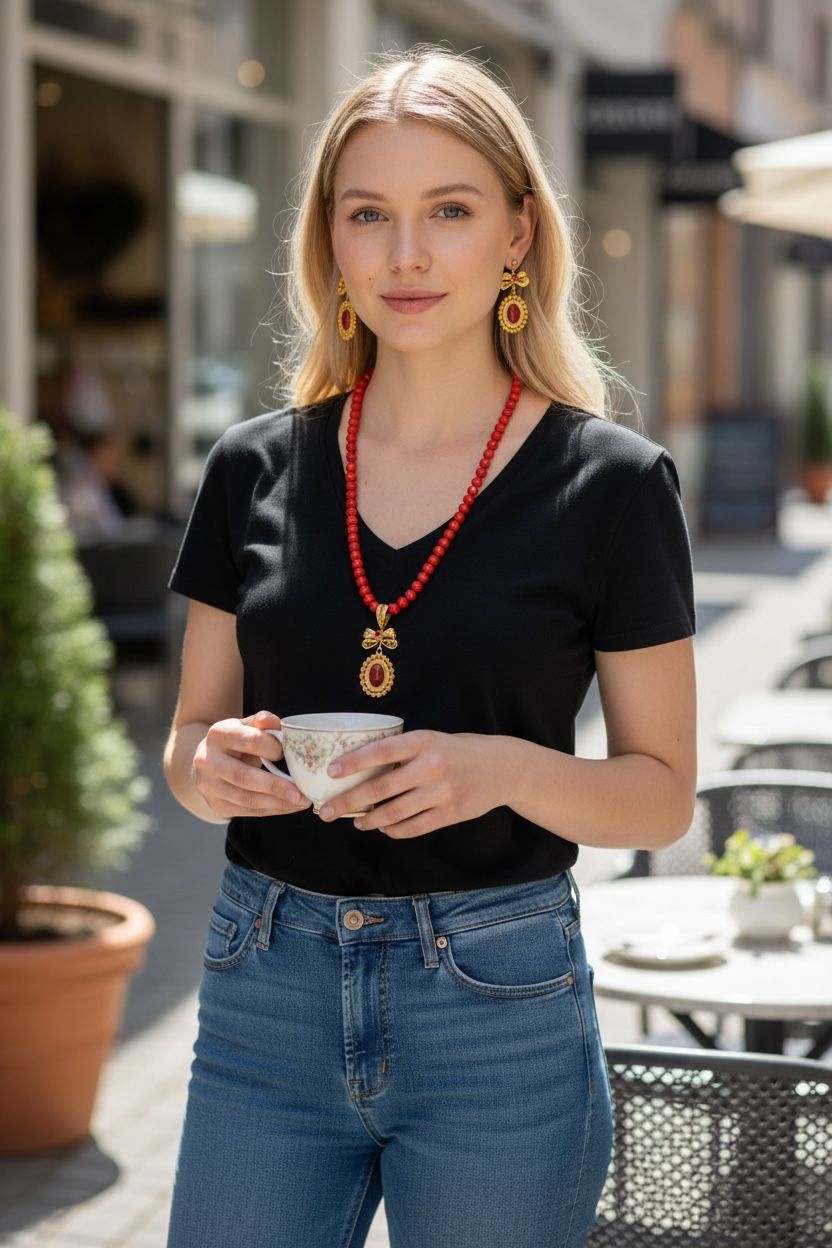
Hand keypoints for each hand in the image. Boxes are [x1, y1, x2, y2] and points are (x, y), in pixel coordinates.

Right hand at [192, 709, 311, 818]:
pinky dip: (272, 810)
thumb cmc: (236, 741)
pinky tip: (288, 806)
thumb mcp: (247, 726)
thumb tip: (277, 722)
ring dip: (277, 803)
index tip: (290, 754)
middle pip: (243, 776)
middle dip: (275, 786)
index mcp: (218, 735)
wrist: (210, 762)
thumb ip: (262, 722)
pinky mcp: (216, 804)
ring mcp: (209, 786)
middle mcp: (208, 761)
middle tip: (300, 793)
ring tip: (300, 801)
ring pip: (246, 798)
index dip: (273, 748)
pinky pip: (247, 811)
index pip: (249, 741)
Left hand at [317, 730, 507, 838]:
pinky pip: (414, 827)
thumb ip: (405, 753)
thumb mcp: (433, 740)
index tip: (331, 772)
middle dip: (349, 802)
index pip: (382, 750)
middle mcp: (432, 766)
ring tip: (357, 822)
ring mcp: (442, 792)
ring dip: (369, 821)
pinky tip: (384, 829)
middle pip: (381, 788)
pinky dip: (394, 830)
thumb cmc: (460, 750)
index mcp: (424, 741)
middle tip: (327, 811)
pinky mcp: (450, 814)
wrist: (504, 767)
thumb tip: (363, 768)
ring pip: (394, 813)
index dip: (354, 762)